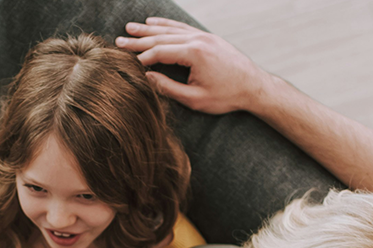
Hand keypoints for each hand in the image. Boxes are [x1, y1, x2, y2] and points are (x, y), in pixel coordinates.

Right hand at [115, 18, 271, 114]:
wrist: (254, 87)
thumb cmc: (227, 96)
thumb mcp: (195, 99)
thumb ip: (169, 88)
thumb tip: (147, 78)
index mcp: (194, 54)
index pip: (159, 52)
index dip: (141, 58)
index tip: (126, 63)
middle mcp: (198, 40)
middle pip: (161, 38)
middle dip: (138, 40)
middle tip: (118, 41)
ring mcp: (203, 36)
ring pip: (170, 30)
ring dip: (149, 29)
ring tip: (130, 28)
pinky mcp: (208, 37)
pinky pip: (182, 28)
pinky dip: (166, 25)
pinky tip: (153, 23)